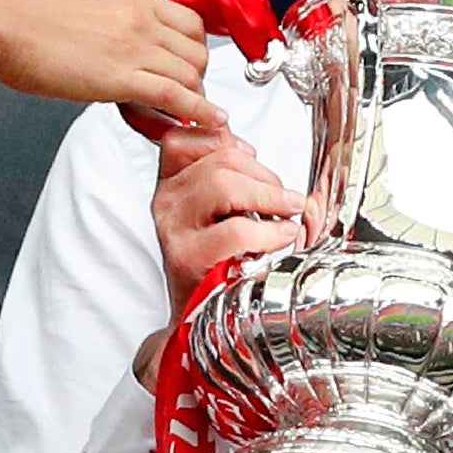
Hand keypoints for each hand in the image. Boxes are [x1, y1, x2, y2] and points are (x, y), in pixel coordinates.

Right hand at [0, 0, 219, 125]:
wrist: (2, 25)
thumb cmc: (26, 18)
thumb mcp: (84, 1)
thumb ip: (112, 16)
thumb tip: (117, 39)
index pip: (188, 20)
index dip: (195, 48)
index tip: (191, 65)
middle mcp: (141, 18)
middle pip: (197, 49)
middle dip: (198, 76)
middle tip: (188, 95)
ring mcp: (134, 46)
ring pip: (191, 74)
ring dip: (197, 98)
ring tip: (192, 115)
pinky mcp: (121, 77)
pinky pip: (177, 96)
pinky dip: (200, 112)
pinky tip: (210, 122)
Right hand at [153, 124, 305, 318]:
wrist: (199, 314)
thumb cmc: (218, 259)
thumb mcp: (220, 208)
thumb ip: (229, 173)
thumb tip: (252, 150)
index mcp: (171, 184)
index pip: (184, 138)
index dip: (224, 139)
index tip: (250, 158)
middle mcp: (166, 202)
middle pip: (218, 159)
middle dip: (264, 174)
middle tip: (286, 199)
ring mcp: (173, 229)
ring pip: (222, 183)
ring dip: (269, 196)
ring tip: (287, 214)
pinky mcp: (188, 258)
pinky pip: (235, 229)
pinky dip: (269, 231)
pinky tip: (281, 236)